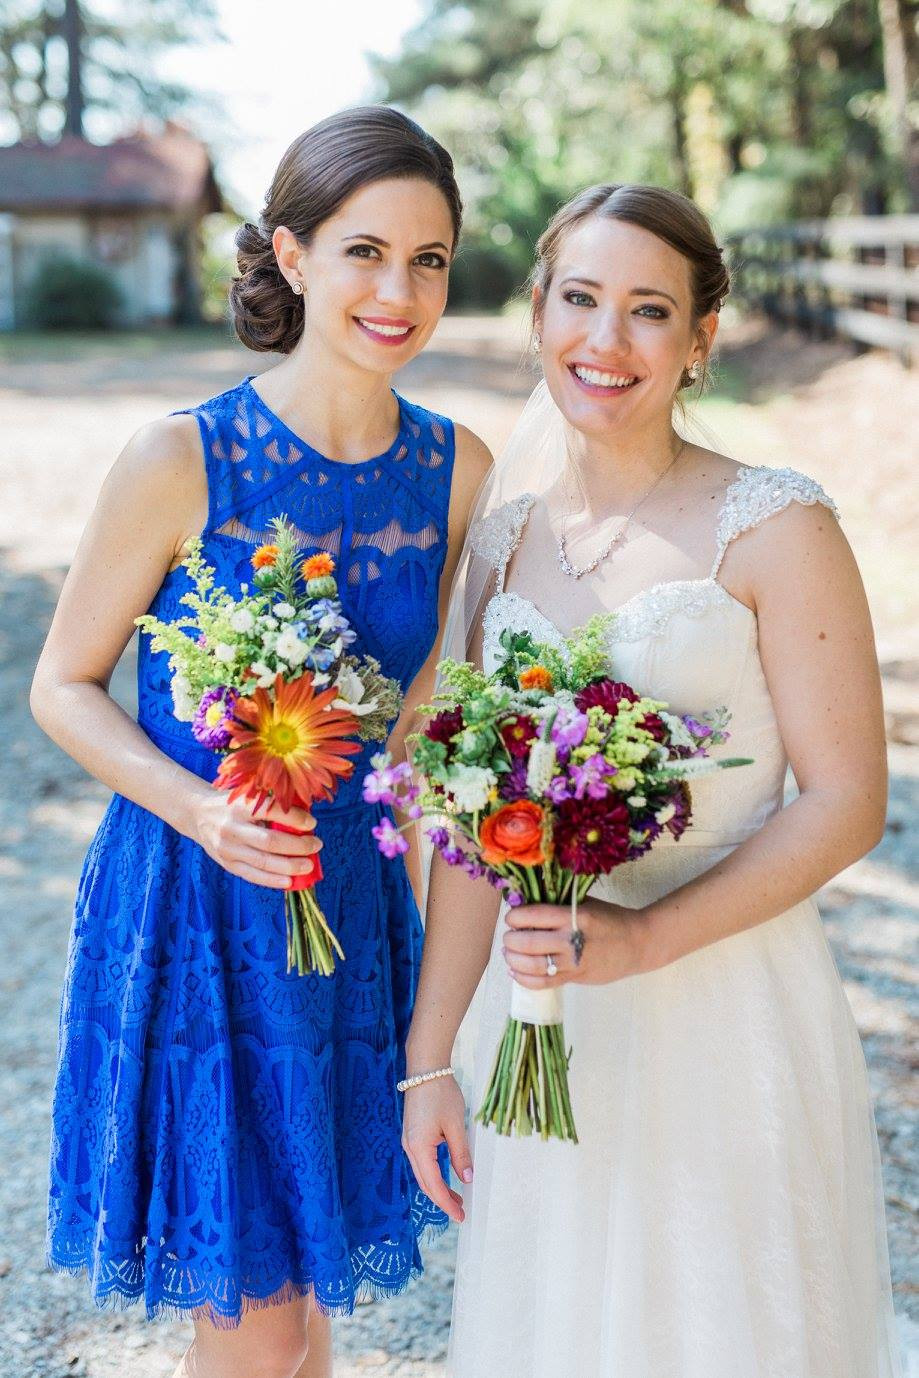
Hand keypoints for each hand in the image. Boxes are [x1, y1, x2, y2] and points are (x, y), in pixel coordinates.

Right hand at [192, 792, 321, 888]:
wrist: (198, 814)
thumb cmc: (232, 804)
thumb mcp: (248, 795)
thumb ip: (272, 804)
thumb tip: (306, 817)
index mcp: (240, 805)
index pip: (271, 811)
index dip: (295, 818)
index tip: (312, 823)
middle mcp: (232, 827)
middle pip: (270, 841)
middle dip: (298, 846)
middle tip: (316, 844)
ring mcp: (228, 848)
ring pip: (263, 862)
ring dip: (290, 866)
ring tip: (308, 865)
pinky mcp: (227, 864)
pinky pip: (253, 875)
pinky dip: (273, 880)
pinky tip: (290, 881)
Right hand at [402, 1074, 471, 1224]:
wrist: (425, 1070)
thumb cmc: (440, 1094)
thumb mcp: (455, 1126)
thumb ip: (461, 1154)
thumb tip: (467, 1179)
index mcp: (419, 1148)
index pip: (433, 1185)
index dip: (447, 1203)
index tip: (460, 1216)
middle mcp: (409, 1148)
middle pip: (425, 1183)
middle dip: (442, 1199)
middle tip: (460, 1211)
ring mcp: (409, 1141)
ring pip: (422, 1173)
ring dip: (438, 1187)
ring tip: (456, 1197)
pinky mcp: (412, 1134)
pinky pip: (421, 1162)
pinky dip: (433, 1173)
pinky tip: (445, 1175)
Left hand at [502, 899, 648, 988]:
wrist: (637, 943)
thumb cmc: (610, 918)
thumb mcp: (585, 903)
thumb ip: (558, 903)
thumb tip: (524, 901)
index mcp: (574, 915)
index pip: (534, 915)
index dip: (515, 917)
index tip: (511, 918)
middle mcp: (572, 940)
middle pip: (529, 943)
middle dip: (511, 940)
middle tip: (508, 937)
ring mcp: (574, 962)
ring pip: (534, 966)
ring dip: (514, 960)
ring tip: (508, 953)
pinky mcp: (576, 978)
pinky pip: (544, 983)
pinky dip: (524, 979)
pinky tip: (515, 971)